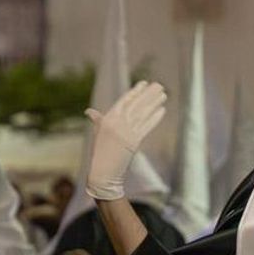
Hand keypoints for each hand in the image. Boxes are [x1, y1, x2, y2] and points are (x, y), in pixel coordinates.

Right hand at [85, 81, 165, 201]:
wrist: (104, 171)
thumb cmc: (100, 153)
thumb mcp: (98, 133)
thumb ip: (97, 120)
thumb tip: (89, 111)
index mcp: (108, 119)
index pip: (124, 101)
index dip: (135, 92)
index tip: (144, 83)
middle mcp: (117, 123)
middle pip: (136, 105)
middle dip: (148, 94)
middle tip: (159, 85)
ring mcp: (126, 132)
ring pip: (143, 113)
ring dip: (154, 103)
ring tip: (164, 94)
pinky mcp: (134, 141)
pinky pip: (146, 126)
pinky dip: (155, 118)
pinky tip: (162, 109)